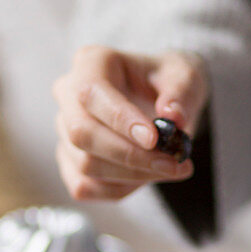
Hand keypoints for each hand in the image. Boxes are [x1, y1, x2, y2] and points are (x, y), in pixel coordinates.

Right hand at [53, 46, 207, 200]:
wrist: (161, 97)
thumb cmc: (168, 81)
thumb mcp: (185, 75)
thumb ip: (182, 92)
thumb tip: (173, 116)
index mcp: (91, 62)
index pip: (92, 93)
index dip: (120, 120)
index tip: (154, 139)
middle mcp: (68, 94)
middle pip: (81, 133)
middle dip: (129, 155)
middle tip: (172, 163)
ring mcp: (64, 129)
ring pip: (86, 164)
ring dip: (133, 175)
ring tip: (171, 168)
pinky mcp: (69, 160)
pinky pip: (85, 186)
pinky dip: (120, 189)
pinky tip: (147, 176)